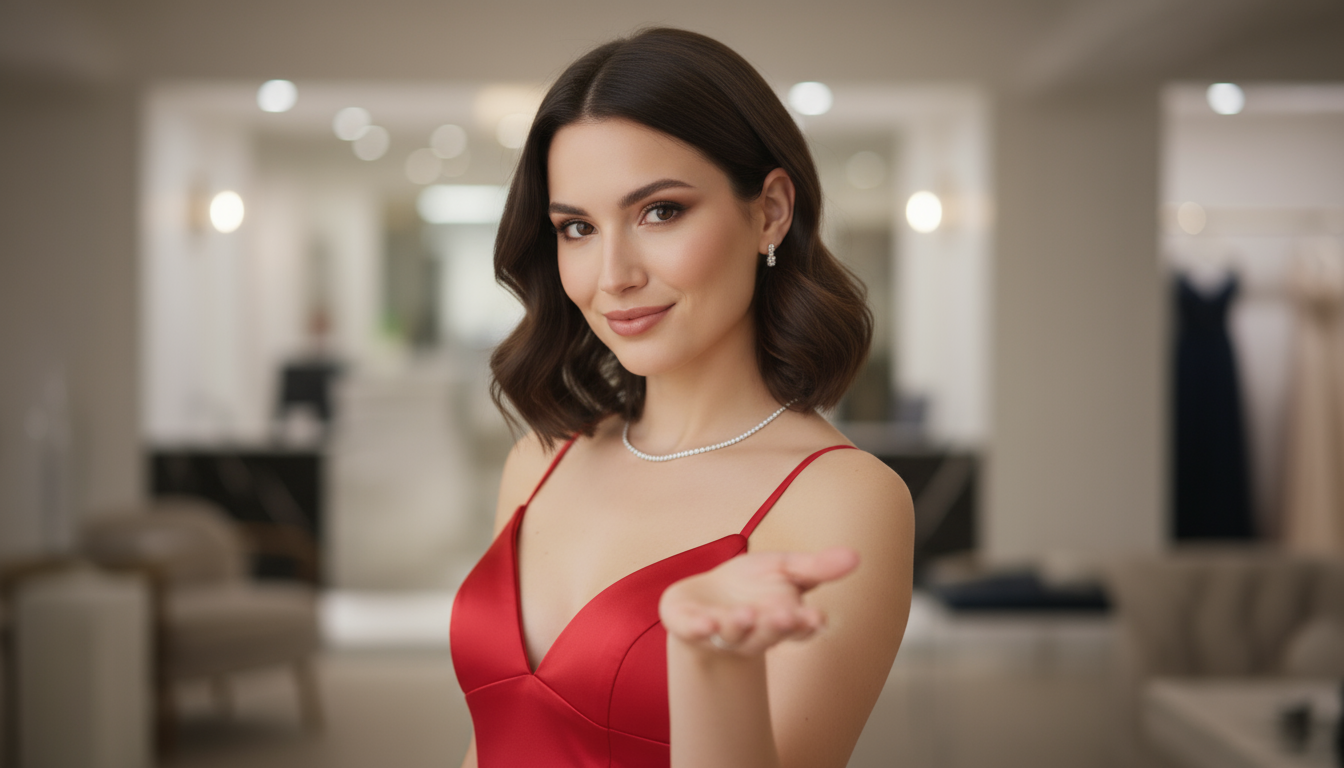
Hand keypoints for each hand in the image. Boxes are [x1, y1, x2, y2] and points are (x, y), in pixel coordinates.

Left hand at [658, 547, 858, 655]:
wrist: (703, 596)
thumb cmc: (750, 584)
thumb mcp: (784, 567)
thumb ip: (816, 567)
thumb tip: (856, 556)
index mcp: (782, 621)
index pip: (800, 628)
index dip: (808, 624)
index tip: (818, 617)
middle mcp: (754, 634)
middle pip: (769, 635)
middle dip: (776, 626)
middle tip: (786, 614)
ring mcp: (722, 634)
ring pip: (735, 636)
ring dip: (740, 626)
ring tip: (745, 613)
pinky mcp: (691, 628)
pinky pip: (696, 632)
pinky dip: (700, 628)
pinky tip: (705, 623)